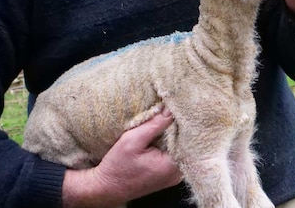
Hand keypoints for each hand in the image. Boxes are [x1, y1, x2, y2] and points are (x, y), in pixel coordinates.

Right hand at [62, 110, 181, 207]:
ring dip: (174, 134)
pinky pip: (175, 154)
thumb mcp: (132, 140)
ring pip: (181, 148)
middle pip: (187, 143)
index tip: (177, 106)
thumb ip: (154, 125)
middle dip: (179, 126)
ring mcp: (174, 176)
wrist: (106, 188)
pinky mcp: (168, 174)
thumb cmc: (117, 166)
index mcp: (172, 166)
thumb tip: (171, 109)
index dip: (184, 121)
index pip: (189, 138)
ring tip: (165, 119)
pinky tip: (161, 134)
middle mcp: (178, 174)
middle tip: (171, 109)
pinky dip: (170, 143)